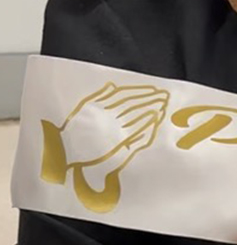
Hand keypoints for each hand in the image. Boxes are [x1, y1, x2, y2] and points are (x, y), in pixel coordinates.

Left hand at [41, 81, 168, 211]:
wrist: (63, 155)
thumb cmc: (91, 159)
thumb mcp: (117, 158)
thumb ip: (136, 143)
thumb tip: (151, 130)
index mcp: (121, 134)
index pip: (141, 118)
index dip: (153, 111)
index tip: (164, 105)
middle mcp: (114, 121)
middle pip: (136, 106)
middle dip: (151, 100)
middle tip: (163, 95)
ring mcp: (102, 112)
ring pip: (125, 99)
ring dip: (139, 94)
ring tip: (151, 90)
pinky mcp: (90, 106)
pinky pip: (107, 95)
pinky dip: (116, 89)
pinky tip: (123, 85)